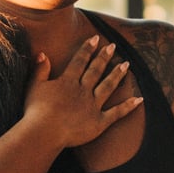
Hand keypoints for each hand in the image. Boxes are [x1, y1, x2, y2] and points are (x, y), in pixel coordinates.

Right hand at [23, 35, 142, 148]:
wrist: (43, 133)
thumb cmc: (35, 111)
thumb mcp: (34, 87)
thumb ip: (40, 70)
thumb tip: (43, 53)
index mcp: (68, 82)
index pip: (80, 61)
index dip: (88, 49)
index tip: (96, 39)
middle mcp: (83, 91)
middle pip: (96, 70)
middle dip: (104, 57)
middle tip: (113, 45)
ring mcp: (92, 106)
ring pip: (108, 86)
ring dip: (117, 74)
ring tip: (126, 64)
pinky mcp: (99, 123)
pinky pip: (116, 113)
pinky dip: (128, 106)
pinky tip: (139, 99)